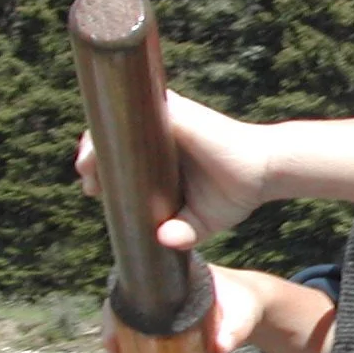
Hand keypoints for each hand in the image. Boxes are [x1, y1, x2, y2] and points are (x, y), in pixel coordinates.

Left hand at [76, 91, 279, 249]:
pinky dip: (112, 125)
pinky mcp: (175, 113)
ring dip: (94, 141)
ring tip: (88, 168)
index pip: (119, 153)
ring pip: (117, 119)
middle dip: (90, 156)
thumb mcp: (202, 221)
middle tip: (89, 184)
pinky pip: (134, 111)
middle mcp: (161, 131)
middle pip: (111, 134)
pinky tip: (100, 147)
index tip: (93, 191)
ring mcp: (167, 118)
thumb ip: (182, 233)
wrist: (265, 171)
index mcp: (162, 153)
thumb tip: (163, 241)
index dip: (99, 168)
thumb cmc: (235, 191)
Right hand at [97, 267, 328, 352]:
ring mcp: (163, 297)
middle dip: (113, 321)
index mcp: (179, 270)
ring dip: (118, 331)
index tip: (115, 326)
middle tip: (114, 350)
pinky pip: (142, 321)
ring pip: (131, 311)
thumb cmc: (246, 303)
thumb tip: (219, 347)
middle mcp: (165, 280)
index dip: (120, 301)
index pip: (138, 279)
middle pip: (128, 296)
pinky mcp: (166, 314)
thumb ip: (236, 329)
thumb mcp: (245, 313)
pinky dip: (131, 336)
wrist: (253, 304)